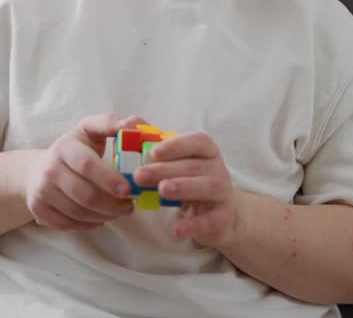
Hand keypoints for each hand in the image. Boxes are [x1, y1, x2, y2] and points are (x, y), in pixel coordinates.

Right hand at [24, 113, 142, 230]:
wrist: (37, 169)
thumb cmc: (74, 148)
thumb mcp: (89, 130)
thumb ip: (111, 124)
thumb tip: (133, 122)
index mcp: (65, 148)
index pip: (87, 165)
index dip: (109, 179)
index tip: (129, 190)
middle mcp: (49, 169)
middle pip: (84, 194)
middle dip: (112, 204)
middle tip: (130, 207)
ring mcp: (41, 191)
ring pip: (78, 212)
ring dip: (104, 215)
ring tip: (119, 212)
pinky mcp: (38, 209)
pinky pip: (67, 224)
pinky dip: (87, 225)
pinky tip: (101, 218)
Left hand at [133, 131, 237, 246]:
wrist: (215, 214)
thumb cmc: (188, 181)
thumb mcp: (175, 163)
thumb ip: (154, 145)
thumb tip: (129, 124)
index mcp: (207, 151)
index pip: (196, 141)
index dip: (175, 145)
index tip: (152, 152)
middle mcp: (218, 168)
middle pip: (194, 165)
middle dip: (165, 169)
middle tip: (140, 175)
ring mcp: (224, 192)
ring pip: (207, 186)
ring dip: (183, 187)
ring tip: (161, 190)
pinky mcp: (223, 216)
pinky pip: (211, 220)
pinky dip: (194, 224)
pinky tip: (176, 229)